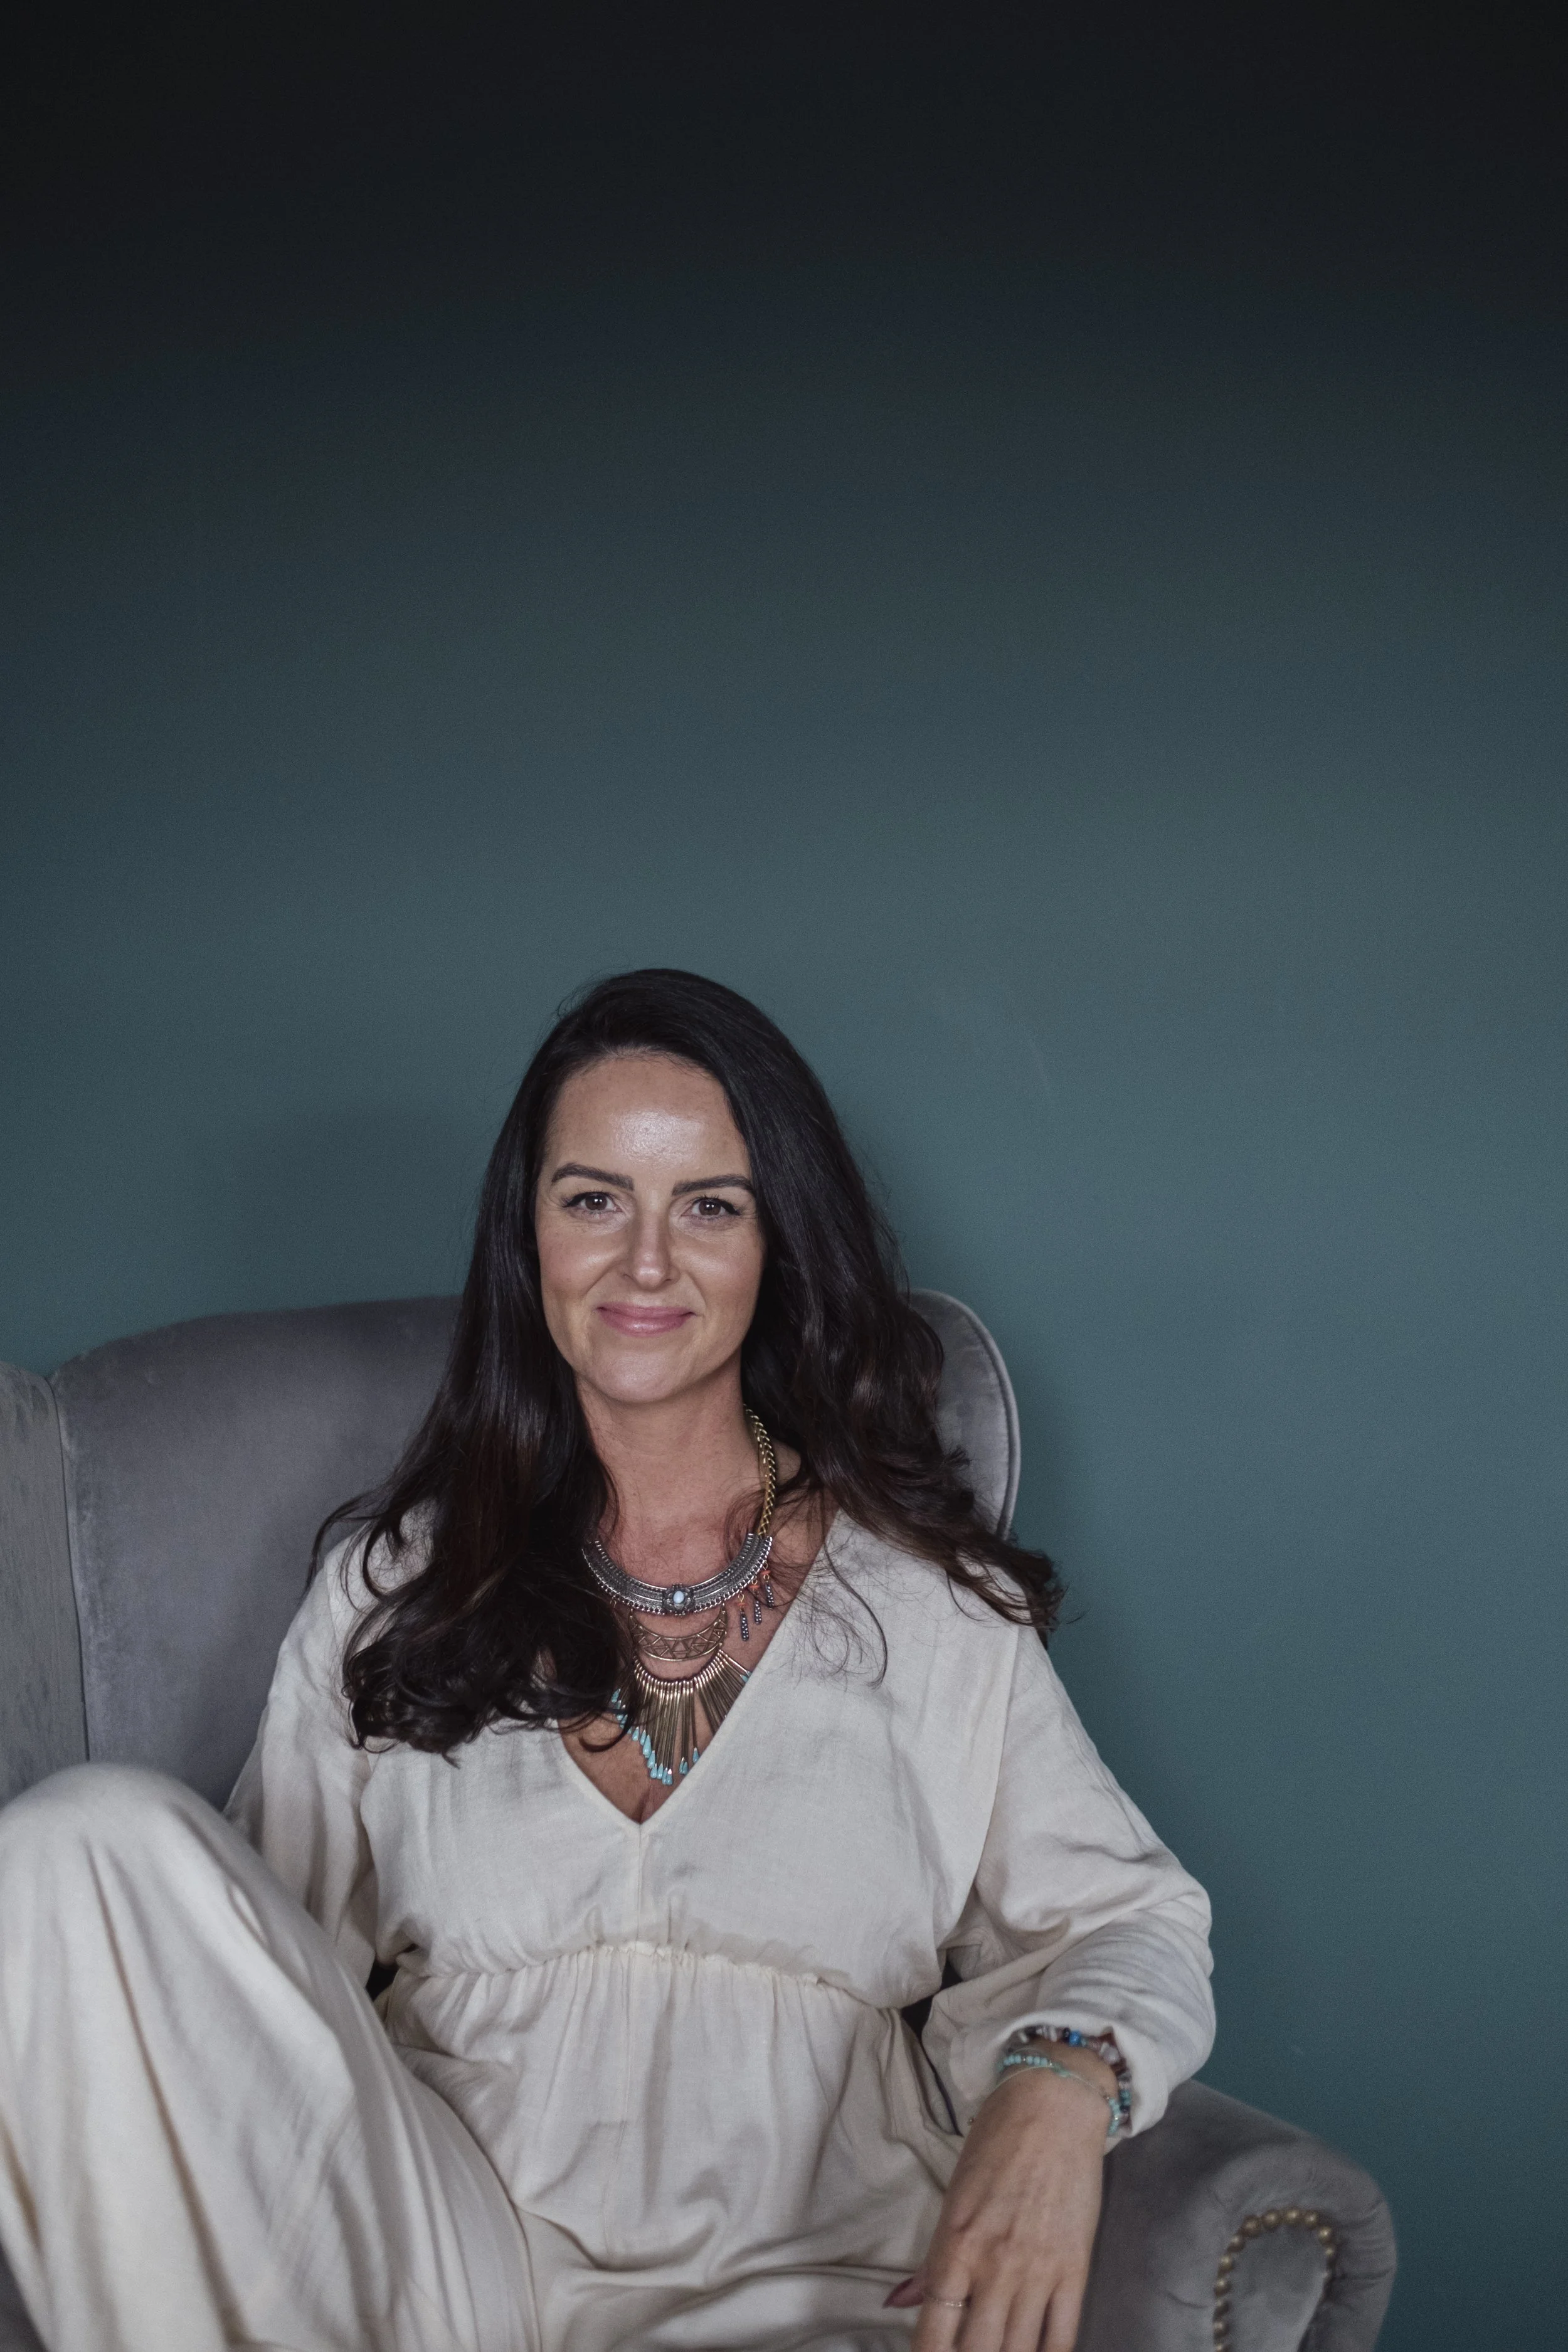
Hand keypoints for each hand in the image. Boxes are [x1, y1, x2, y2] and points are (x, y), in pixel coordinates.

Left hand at [884, 2059, 1109, 2351]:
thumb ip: (932, 2261)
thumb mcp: (954, 2198)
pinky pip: (1062, 2337)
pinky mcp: (1076, 2270)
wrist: (1054, 2105)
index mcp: (955, 2247)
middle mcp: (995, 2267)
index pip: (934, 2335)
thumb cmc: (996, 2142)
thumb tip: (898, 2302)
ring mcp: (1038, 2272)